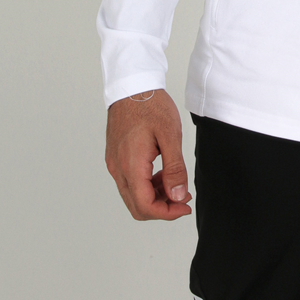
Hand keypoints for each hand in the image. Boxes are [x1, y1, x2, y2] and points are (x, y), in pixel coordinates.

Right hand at [105, 89, 191, 219]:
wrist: (132, 86)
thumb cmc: (150, 106)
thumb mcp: (170, 135)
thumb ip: (174, 169)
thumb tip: (178, 196)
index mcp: (131, 165)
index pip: (145, 206)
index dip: (167, 213)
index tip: (185, 207)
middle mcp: (117, 168)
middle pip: (136, 207)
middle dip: (161, 209)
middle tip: (183, 200)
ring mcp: (114, 164)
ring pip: (132, 196)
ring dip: (154, 197)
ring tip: (175, 185)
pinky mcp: (115, 157)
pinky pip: (129, 183)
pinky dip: (146, 186)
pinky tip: (162, 175)